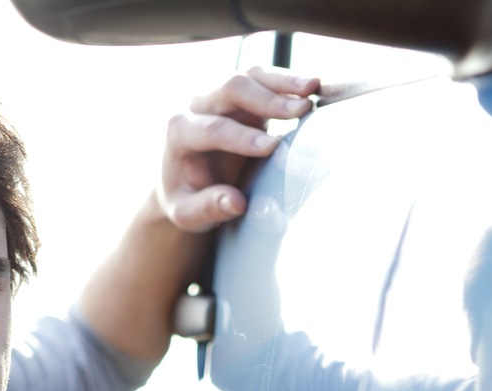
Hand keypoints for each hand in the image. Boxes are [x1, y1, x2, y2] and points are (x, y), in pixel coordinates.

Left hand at [159, 66, 318, 232]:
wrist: (185, 181)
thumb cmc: (187, 198)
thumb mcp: (187, 214)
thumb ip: (207, 209)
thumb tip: (236, 203)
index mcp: (179, 132)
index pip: (212, 129)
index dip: (242, 137)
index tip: (272, 147)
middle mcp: (196, 106)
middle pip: (231, 89)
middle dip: (267, 99)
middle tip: (300, 111)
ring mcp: (220, 96)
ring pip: (251, 76)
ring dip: (283, 81)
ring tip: (313, 88)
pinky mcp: (242, 96)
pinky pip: (264, 78)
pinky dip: (288, 81)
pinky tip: (313, 86)